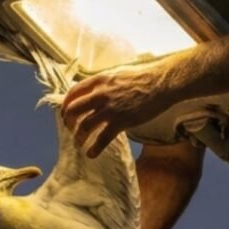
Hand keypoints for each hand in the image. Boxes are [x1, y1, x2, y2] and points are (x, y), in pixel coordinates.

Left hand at [60, 62, 179, 157]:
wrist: (162, 83)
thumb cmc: (143, 77)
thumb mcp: (117, 74)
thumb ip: (103, 83)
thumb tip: (94, 91)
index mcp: (98, 81)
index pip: (73, 93)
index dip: (66, 104)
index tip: (66, 112)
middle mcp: (100, 95)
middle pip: (73, 110)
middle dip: (68, 121)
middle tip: (70, 128)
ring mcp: (109, 109)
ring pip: (84, 126)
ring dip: (78, 137)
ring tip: (79, 143)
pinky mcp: (121, 122)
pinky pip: (102, 139)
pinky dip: (94, 148)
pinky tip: (90, 154)